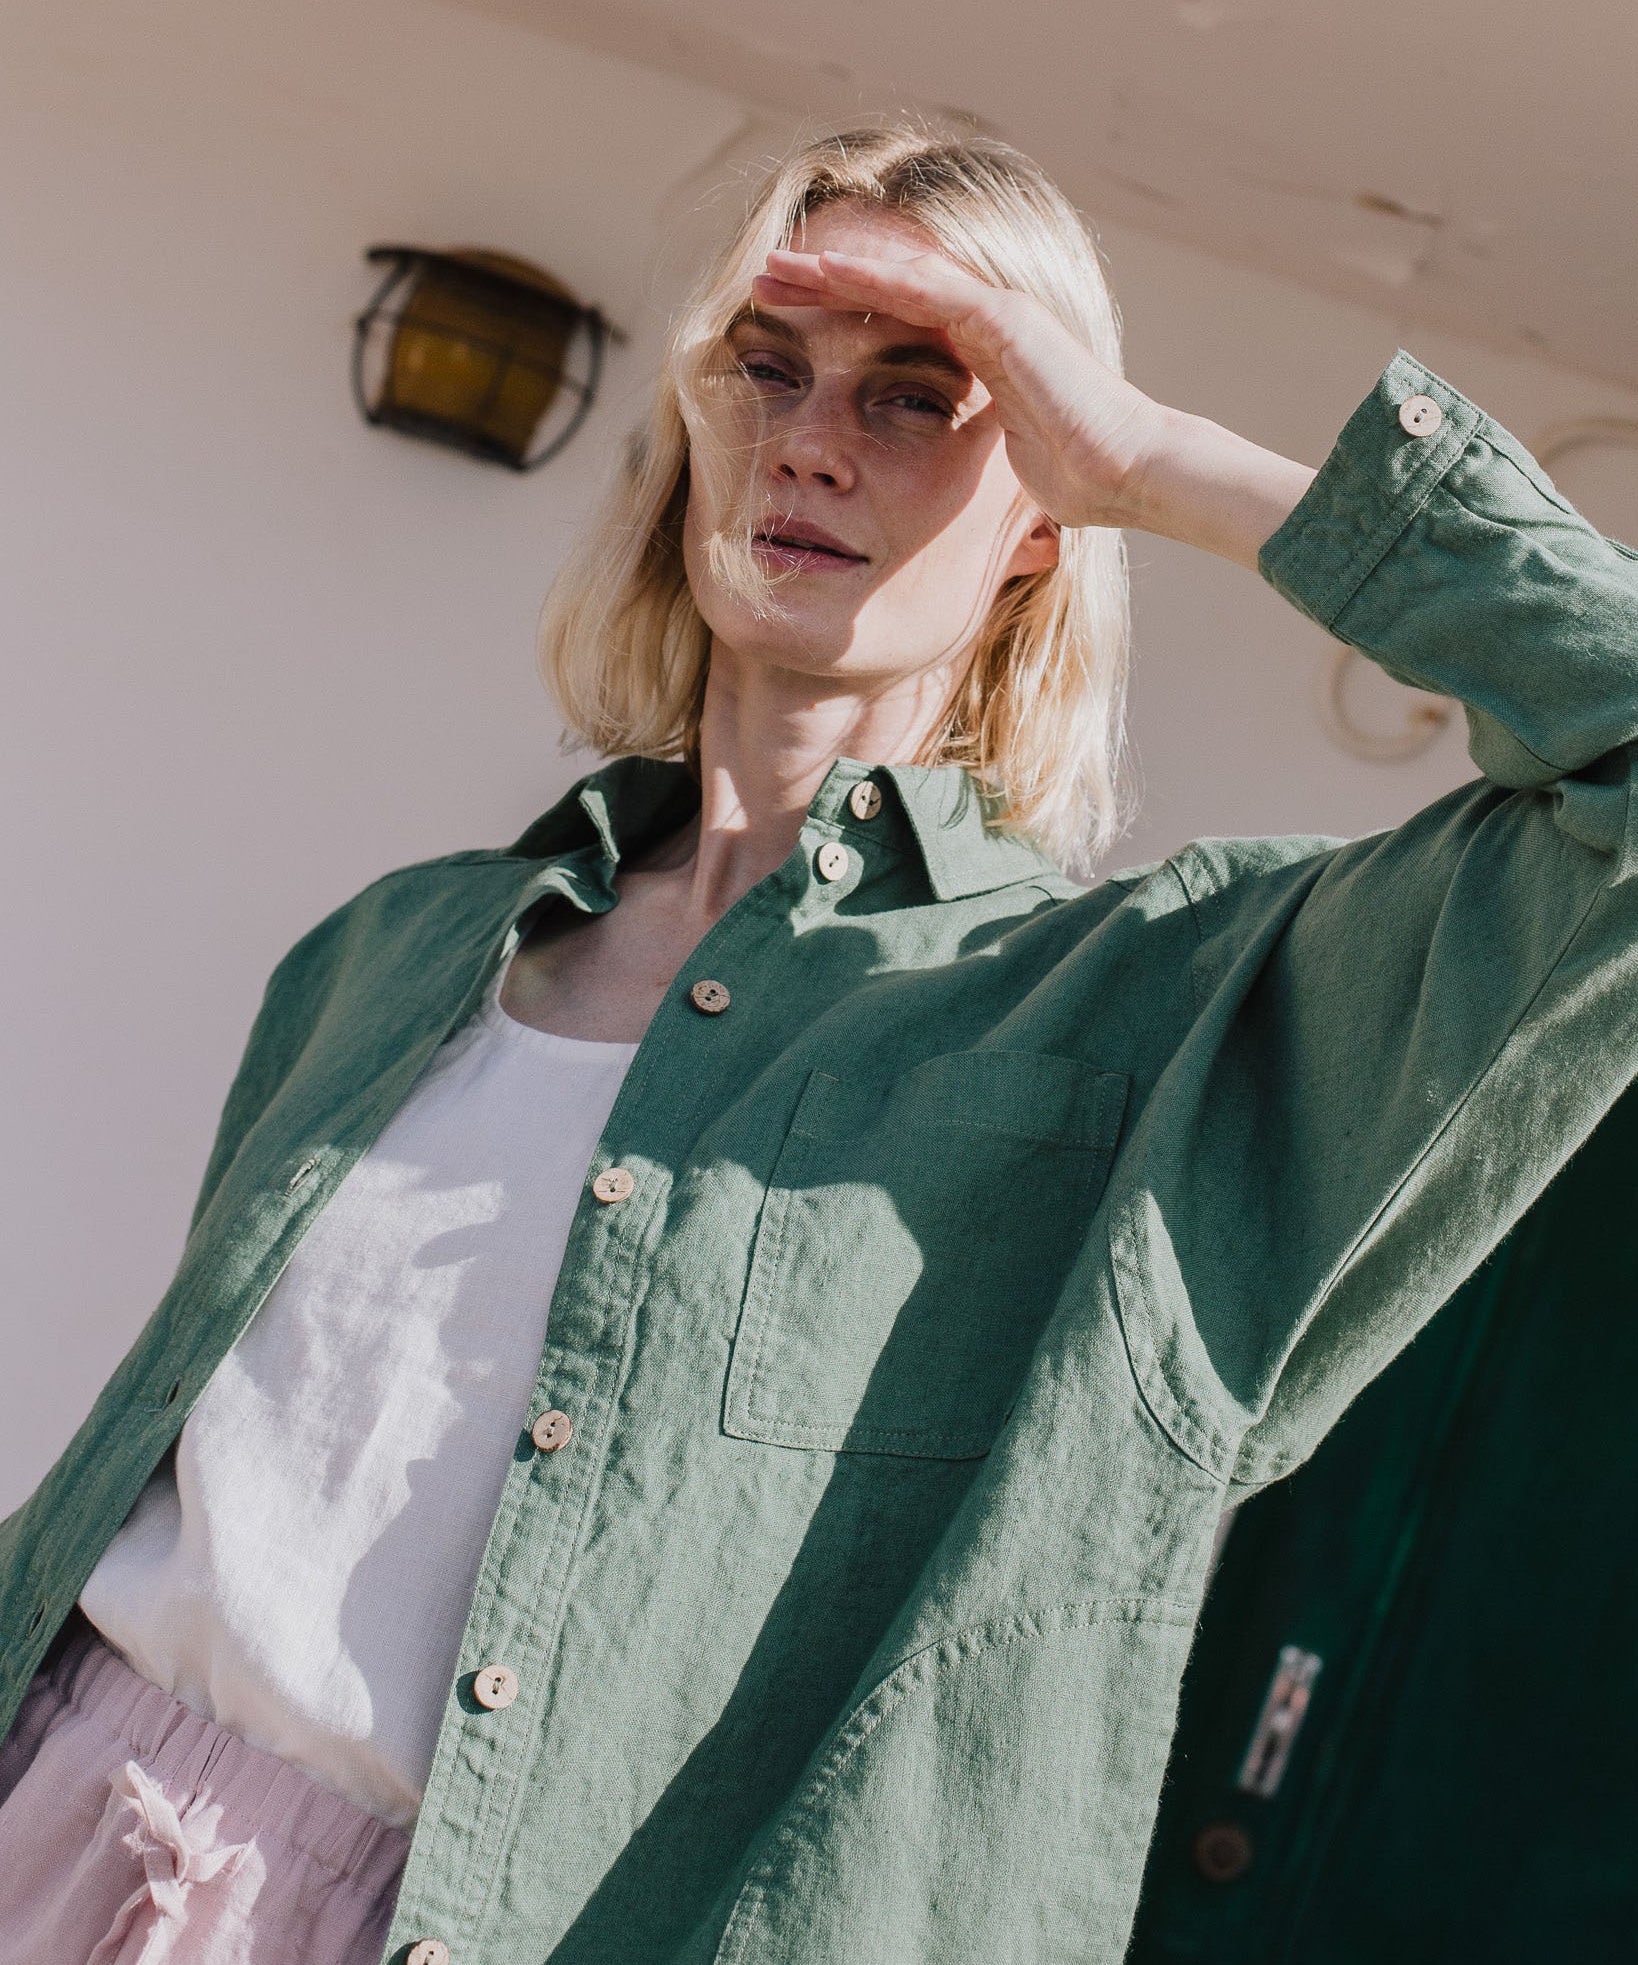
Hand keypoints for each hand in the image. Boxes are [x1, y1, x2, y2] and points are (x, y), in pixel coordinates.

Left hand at [753, 247, 1317, 569]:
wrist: (1129, 472)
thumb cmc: (1079, 479)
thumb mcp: (998, 465)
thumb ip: (971, 453)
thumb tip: (952, 492)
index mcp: (981, 352)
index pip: (895, 321)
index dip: (839, 314)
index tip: (785, 321)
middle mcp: (985, 320)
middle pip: (886, 289)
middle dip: (821, 282)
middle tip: (762, 279)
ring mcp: (996, 312)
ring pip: (897, 277)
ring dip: (833, 270)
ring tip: (774, 266)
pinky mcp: (1003, 319)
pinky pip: (925, 290)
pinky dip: (874, 278)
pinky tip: (827, 270)